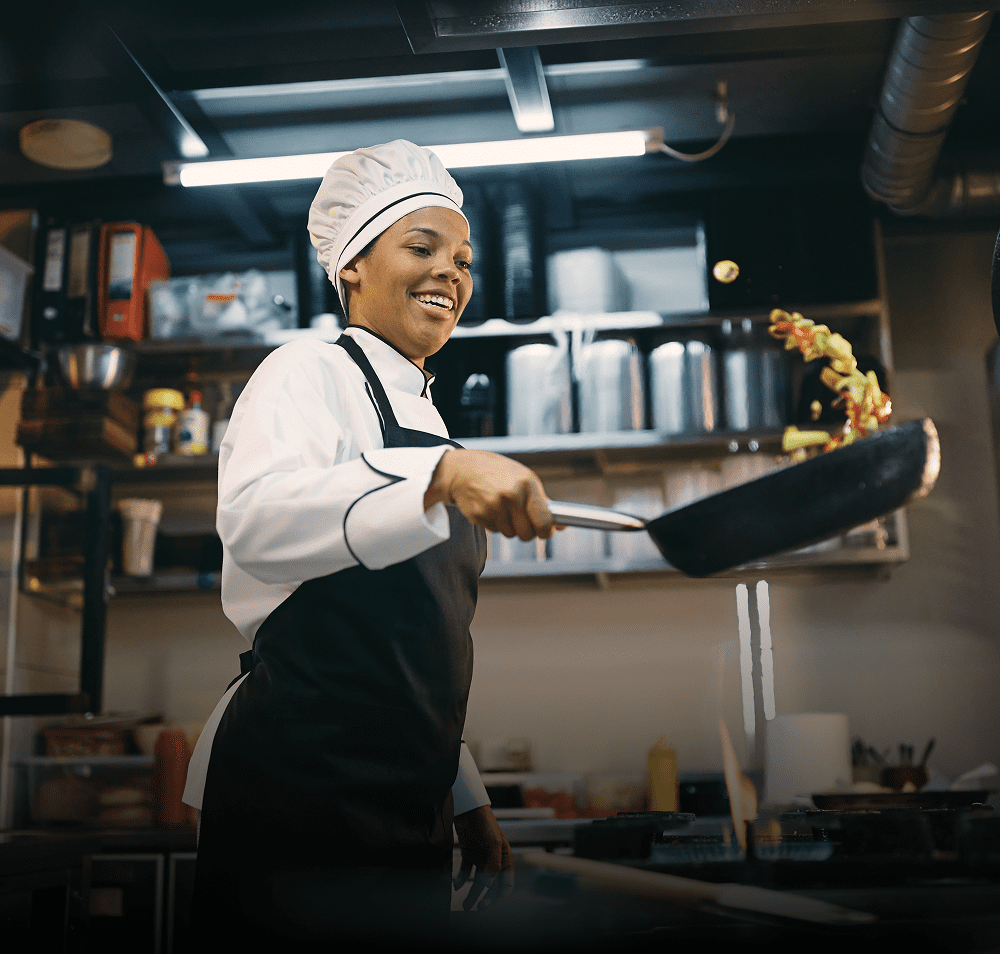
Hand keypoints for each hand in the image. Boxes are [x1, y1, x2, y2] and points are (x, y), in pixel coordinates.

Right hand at [425, 449, 555, 541]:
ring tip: (502, 508)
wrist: (463, 470)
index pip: (543, 521)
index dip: (546, 531)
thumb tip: (562, 524)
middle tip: (521, 519)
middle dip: (526, 530)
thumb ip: (542, 502)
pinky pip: (495, 531)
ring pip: (510, 534)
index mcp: (526, 485)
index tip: (546, 532)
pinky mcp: (480, 515)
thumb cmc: (497, 472)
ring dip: (509, 526)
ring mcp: (494, 507)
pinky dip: (495, 524)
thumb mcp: (523, 478)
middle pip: (527, 533)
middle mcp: (511, 496)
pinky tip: (490, 508)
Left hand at [452, 804, 513, 910]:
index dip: (500, 895)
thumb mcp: (494, 843)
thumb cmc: (486, 822)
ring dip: (472, 893)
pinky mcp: (468, 854)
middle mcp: (493, 860)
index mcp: (505, 858)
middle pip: (491, 885)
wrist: (468, 808)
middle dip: (485, 898)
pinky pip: (465, 871)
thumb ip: (493, 865)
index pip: (506, 883)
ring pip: (477, 881)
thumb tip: (488, 885)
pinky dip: (461, 879)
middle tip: (478, 908)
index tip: (490, 903)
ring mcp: (480, 858)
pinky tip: (457, 885)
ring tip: (466, 905)